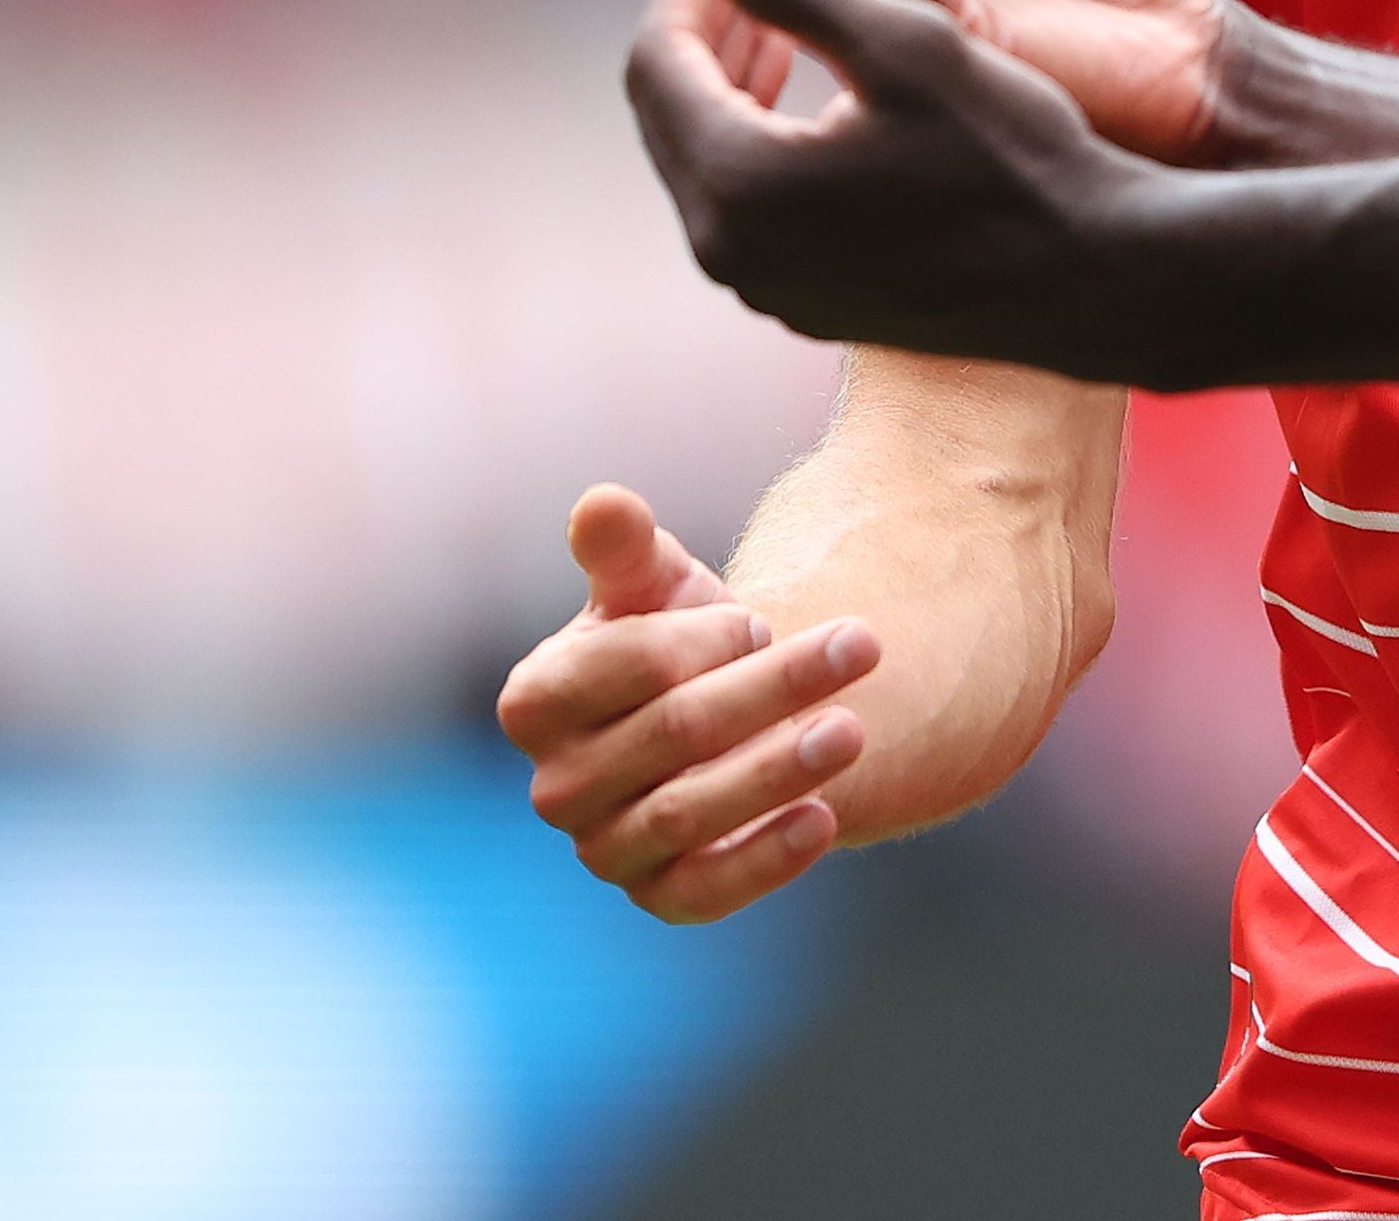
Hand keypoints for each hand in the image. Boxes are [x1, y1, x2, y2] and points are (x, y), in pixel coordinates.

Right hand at [496, 485, 880, 922]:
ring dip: (779, 769)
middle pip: (675, 731)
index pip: (629, 663)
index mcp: (536, 700)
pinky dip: (766, 859)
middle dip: (775, 685)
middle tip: (862, 643)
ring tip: (853, 727)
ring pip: (690, 813)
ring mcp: (602, 848)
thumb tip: (602, 503)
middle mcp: (555, 785)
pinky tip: (826, 818)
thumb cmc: (679, 637)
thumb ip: (625, 548)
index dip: (705, 637)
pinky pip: (705, 892)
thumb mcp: (656, 584)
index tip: (760, 617)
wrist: (721, 716)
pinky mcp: (658, 895)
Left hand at [631, 0, 1179, 364]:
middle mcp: (728, 251)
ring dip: (735, 71)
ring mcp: (765, 287)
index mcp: (737, 185)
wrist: (1094, 276)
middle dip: (708, 14)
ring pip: (710, 152)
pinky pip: (751, 200)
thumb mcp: (898, 43)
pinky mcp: (805, 301)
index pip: (660, 55)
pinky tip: (820, 90)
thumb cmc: (1010, 153)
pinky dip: (767, 130)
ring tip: (784, 8)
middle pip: (671, 106)